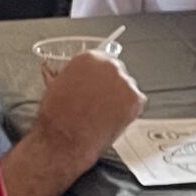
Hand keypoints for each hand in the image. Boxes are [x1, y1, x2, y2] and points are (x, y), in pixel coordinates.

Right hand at [34, 51, 144, 172]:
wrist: (65, 137)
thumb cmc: (58, 116)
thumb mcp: (59, 84)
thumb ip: (76, 76)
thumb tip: (81, 78)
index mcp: (89, 58)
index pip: (102, 61)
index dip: (100, 77)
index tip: (99, 85)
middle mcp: (109, 66)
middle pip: (117, 73)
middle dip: (111, 87)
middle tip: (102, 102)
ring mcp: (124, 82)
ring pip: (128, 88)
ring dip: (120, 99)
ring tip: (104, 114)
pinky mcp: (136, 99)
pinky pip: (136, 103)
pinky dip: (129, 111)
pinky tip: (113, 118)